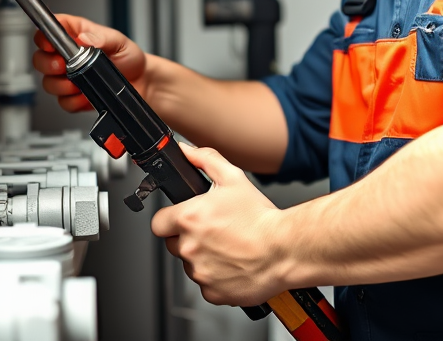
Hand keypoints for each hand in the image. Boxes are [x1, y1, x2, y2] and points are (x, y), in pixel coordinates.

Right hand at [31, 14, 150, 112]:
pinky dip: (72, 101)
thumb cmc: (130, 58)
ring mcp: (69, 77)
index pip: (52, 30)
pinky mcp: (73, 96)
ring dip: (60, 85)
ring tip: (77, 84)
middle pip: (41, 58)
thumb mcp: (120, 42)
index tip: (49, 44)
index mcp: (77, 35)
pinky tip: (85, 96)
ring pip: (48, 82)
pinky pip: (62, 102)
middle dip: (48, 64)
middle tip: (63, 67)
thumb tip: (84, 37)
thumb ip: (102, 38)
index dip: (44, 36)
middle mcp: (69, 56)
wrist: (141, 83)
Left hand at [151, 144, 287, 306]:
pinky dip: (216, 277)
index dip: (169, 220)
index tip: (182, 220)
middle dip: (188, 238)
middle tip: (213, 232)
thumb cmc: (260, 217)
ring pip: (190, 264)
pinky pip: (206, 284)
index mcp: (188, 218)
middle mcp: (189, 247)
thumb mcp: (233, 178)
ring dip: (203, 257)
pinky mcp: (212, 292)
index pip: (158, 223)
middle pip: (173, 244)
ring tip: (228, 248)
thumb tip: (186, 152)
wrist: (284, 248)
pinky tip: (233, 264)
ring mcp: (199, 272)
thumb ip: (204, 159)